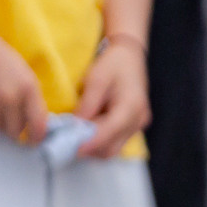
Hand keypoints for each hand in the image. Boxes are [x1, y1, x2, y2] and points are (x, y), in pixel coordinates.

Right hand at [0, 16, 48, 144]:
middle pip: (14, 131)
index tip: (32, 141)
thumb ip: (29, 96)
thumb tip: (37, 123)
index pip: (39, 125)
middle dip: (9, 126)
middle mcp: (10, 98)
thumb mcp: (20, 71)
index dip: (36, 137)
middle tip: (0, 111)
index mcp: (28, 88)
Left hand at [75, 37, 150, 157]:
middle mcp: (138, 120)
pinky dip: (101, 140)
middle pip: (113, 147)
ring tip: (76, 136)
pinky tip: (88, 130)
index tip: (72, 149)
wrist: (130, 56)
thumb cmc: (113, 64)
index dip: (90, 143)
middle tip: (67, 143)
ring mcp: (139, 125)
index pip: (110, 132)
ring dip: (94, 146)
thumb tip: (75, 126)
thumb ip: (87, 104)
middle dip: (90, 149)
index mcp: (131, 107)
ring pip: (114, 148)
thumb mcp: (96, 79)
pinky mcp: (135, 125)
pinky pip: (117, 141)